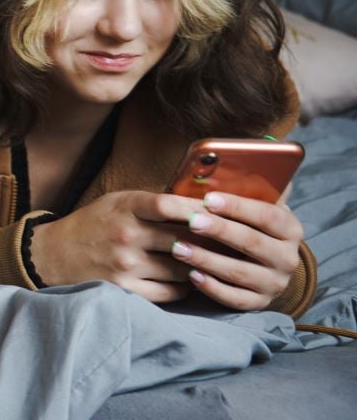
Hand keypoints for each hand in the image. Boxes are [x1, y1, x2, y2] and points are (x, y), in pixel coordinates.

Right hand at [30, 190, 204, 302]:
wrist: (54, 254)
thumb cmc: (93, 225)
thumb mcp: (117, 202)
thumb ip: (153, 204)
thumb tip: (203, 208)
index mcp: (125, 207)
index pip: (169, 204)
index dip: (198, 209)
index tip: (216, 215)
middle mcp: (126, 235)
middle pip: (184, 239)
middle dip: (209, 242)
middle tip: (225, 244)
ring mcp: (126, 265)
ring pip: (183, 269)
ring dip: (198, 267)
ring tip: (206, 263)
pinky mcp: (126, 289)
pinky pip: (171, 292)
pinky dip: (184, 287)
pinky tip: (185, 280)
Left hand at [167, 192, 303, 311]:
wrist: (262, 261)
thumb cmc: (247, 223)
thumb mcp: (252, 204)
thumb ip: (244, 189)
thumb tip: (220, 166)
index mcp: (290, 228)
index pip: (266, 215)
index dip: (237, 207)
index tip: (208, 199)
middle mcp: (288, 258)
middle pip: (252, 243)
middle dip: (219, 231)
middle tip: (190, 222)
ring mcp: (275, 283)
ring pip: (240, 273)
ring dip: (207, 260)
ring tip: (178, 248)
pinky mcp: (259, 303)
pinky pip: (234, 298)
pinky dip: (212, 287)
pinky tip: (191, 275)